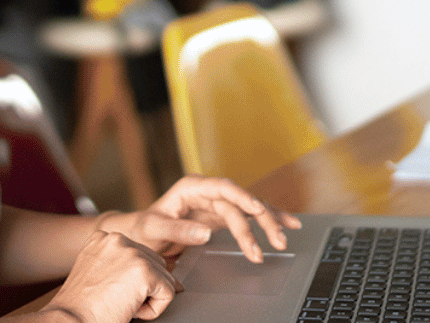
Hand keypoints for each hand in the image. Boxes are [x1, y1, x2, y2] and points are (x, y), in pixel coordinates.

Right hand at [45, 227, 178, 322]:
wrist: (69, 322)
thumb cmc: (81, 308)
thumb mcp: (96, 274)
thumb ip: (121, 265)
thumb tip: (164, 274)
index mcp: (103, 238)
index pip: (140, 256)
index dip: (132, 282)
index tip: (111, 293)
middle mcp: (117, 239)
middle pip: (156, 264)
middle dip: (144, 288)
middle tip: (115, 301)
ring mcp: (132, 253)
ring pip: (164, 279)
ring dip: (147, 299)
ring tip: (120, 304)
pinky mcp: (145, 271)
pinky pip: (168, 294)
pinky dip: (153, 310)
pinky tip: (128, 310)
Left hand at [98, 175, 301, 263]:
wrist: (141, 234)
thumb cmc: (144, 228)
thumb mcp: (154, 229)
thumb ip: (177, 230)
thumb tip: (205, 232)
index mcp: (192, 188)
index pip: (222, 188)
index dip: (242, 197)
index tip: (257, 209)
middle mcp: (208, 192)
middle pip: (240, 202)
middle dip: (260, 221)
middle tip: (273, 241)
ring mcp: (217, 203)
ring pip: (249, 209)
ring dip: (268, 223)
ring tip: (282, 240)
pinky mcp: (222, 215)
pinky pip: (249, 217)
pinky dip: (268, 220)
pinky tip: (288, 224)